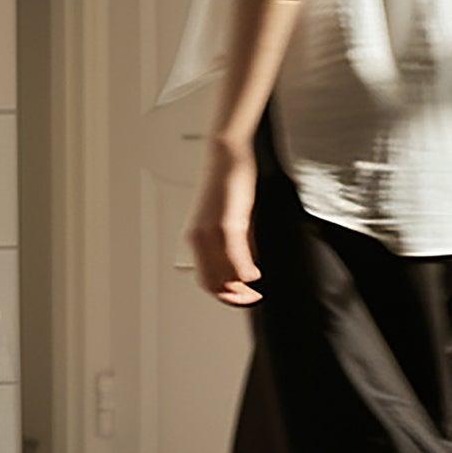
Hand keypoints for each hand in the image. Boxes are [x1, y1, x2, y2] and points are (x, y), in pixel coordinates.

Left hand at [185, 138, 261, 304]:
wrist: (225, 154)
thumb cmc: (228, 181)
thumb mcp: (231, 217)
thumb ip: (239, 242)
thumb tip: (248, 264)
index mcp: (196, 238)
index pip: (205, 279)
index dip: (224, 295)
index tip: (243, 298)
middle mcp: (198, 238)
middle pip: (211, 283)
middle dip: (233, 297)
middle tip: (252, 298)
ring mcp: (210, 232)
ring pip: (222, 275)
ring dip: (241, 288)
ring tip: (255, 290)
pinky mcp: (226, 223)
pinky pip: (235, 258)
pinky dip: (246, 271)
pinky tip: (255, 275)